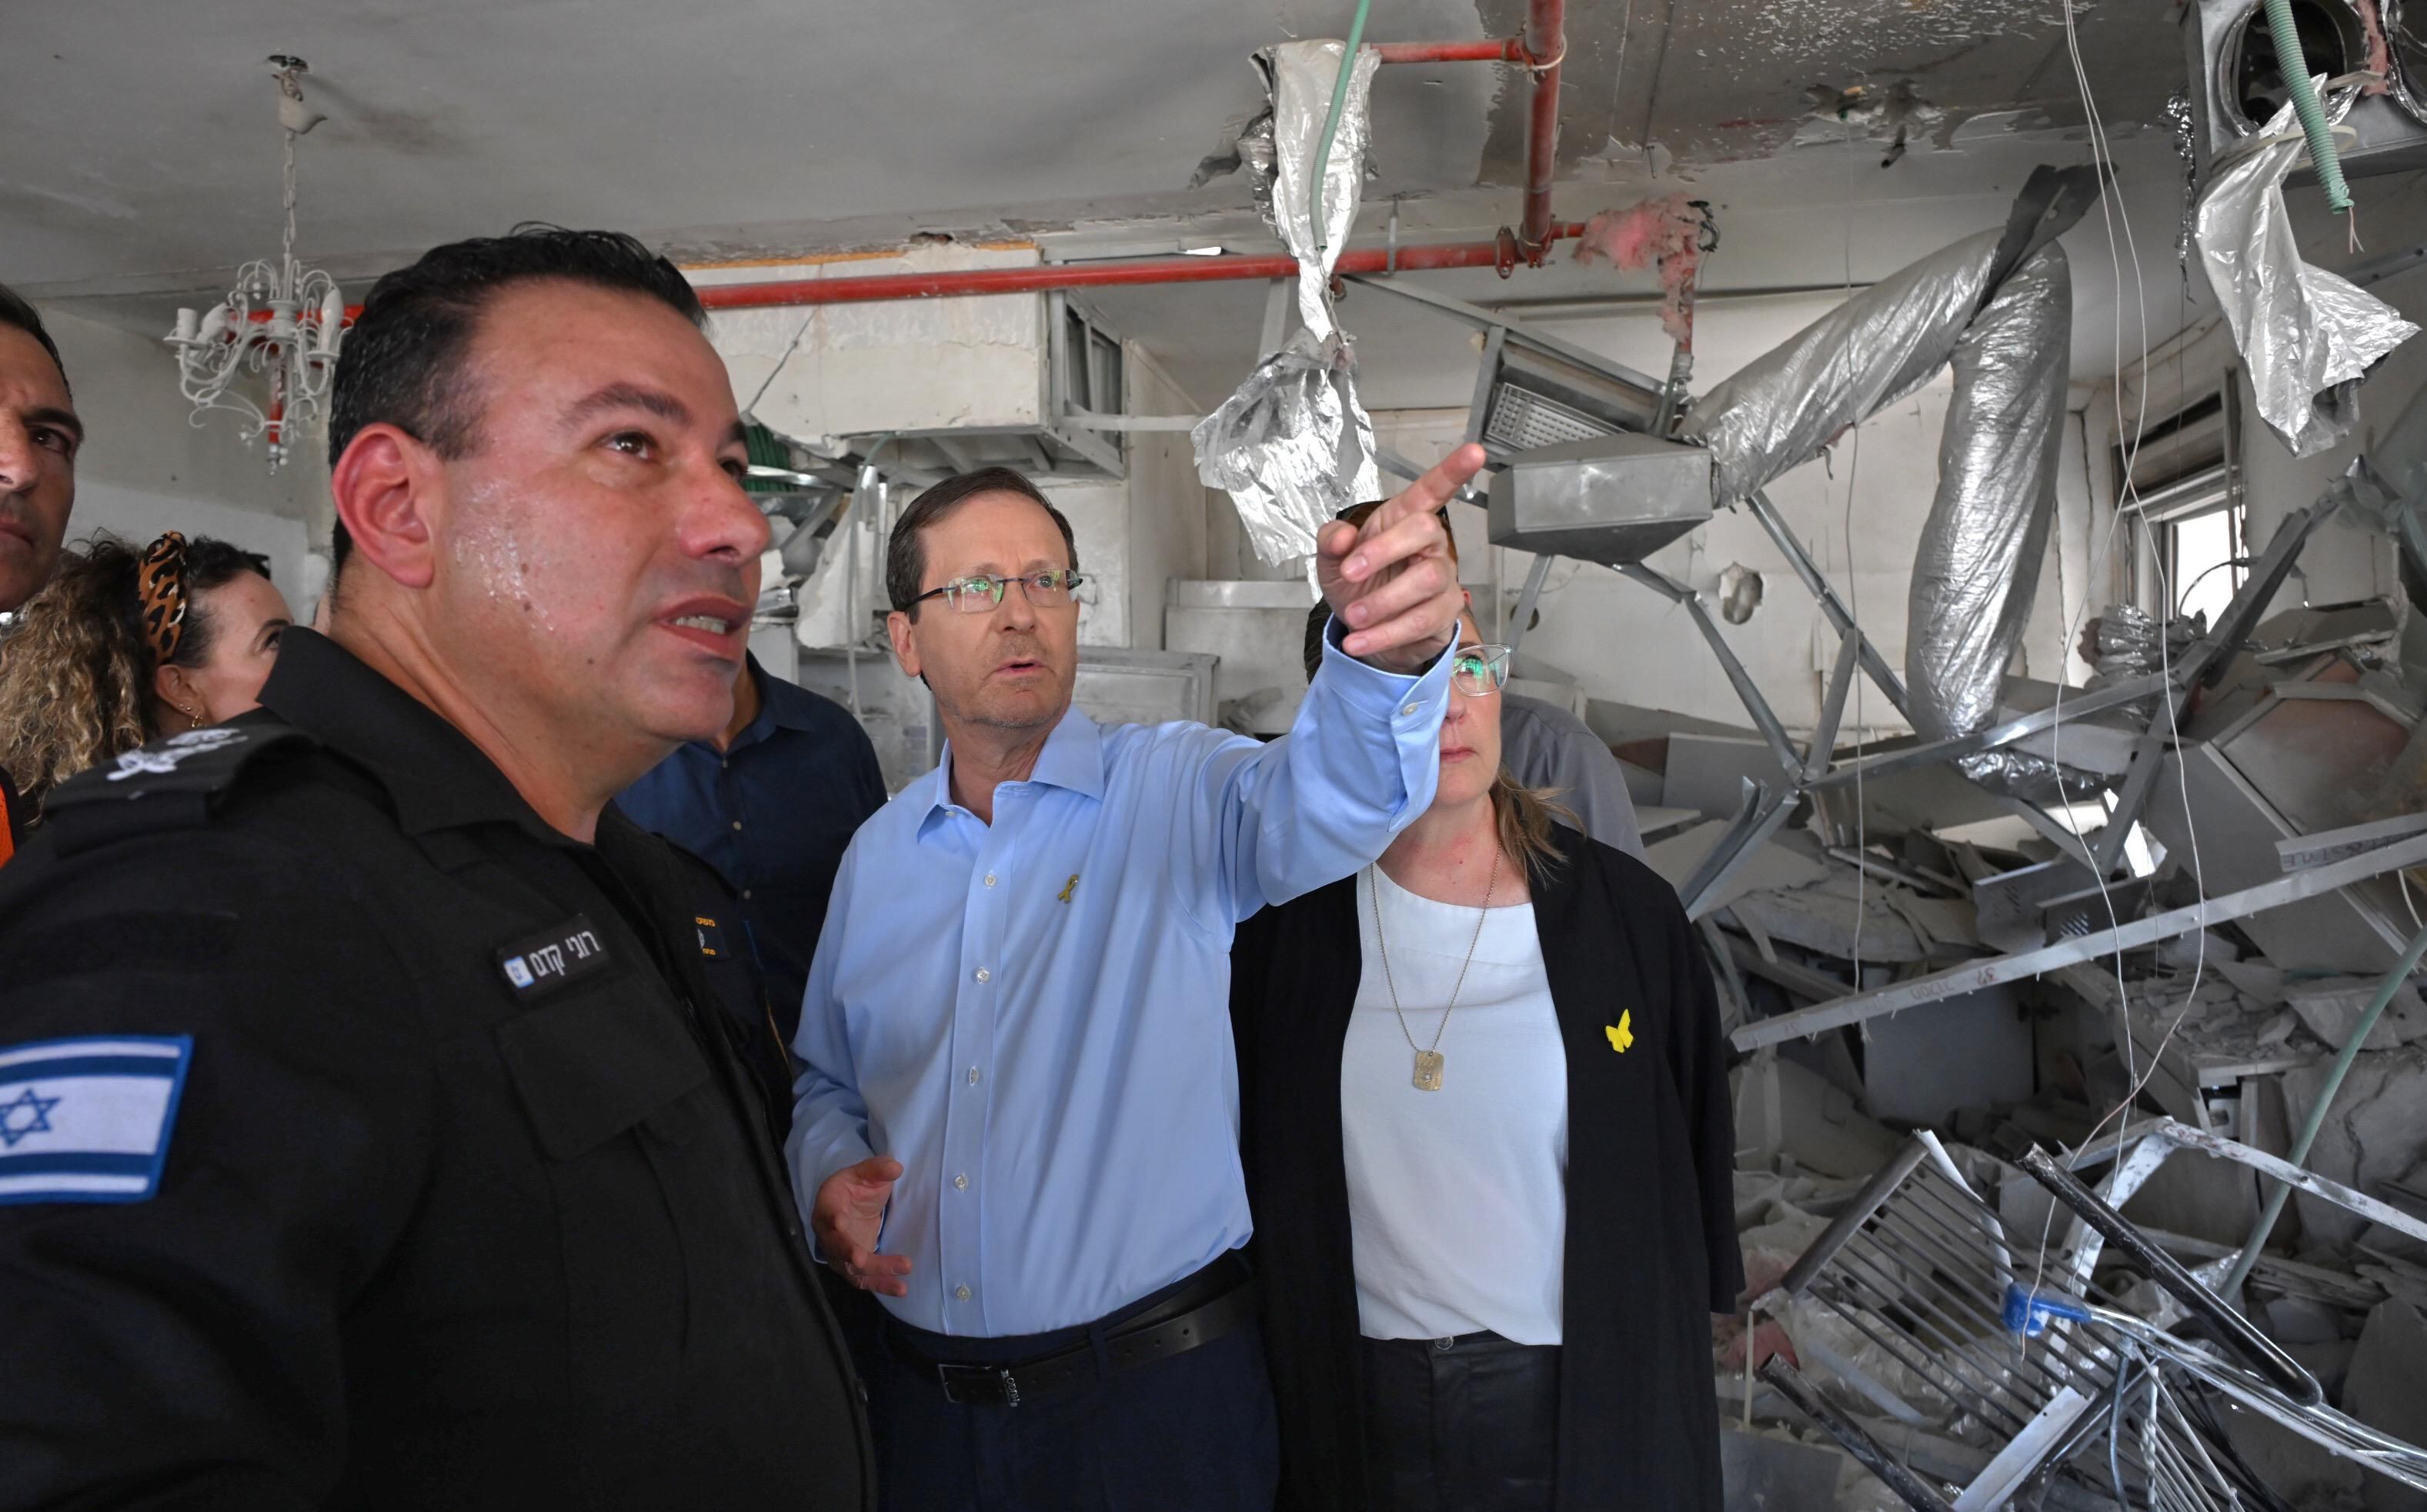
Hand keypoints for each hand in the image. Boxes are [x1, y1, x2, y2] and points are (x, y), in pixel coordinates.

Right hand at [812, 1155, 910, 1296]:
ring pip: (852, 1269)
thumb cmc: (855, 1188)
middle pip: (837, 1246)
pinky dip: (882, 1285)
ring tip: (899, 1283)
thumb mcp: (864, 1174)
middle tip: (862, 1258)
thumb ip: (877, 1169)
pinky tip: (901, 1289)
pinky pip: (866, 1280)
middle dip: (849, 1253)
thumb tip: (896, 1168)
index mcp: (828, 1205)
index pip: (827, 1212)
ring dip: (875, 1275)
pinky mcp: (853, 1267)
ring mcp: (839, 1254)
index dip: (833, 1218)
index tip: (840, 1222)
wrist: (849, 1206)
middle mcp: (828, 1234)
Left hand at [1316, 443, 1484, 673]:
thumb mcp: (1332, 560)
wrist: (1365, 631)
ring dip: (1383, 601)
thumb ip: (1330, 541)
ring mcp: (1442, 579)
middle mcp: (1430, 545)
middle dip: (1384, 550)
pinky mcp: (1444, 614)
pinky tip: (1359, 641)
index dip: (1452, 471)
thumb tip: (1343, 537)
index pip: (1433, 489)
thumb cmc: (1357, 584)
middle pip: (1425, 531)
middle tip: (1350, 572)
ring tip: (1354, 616)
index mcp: (1403, 520)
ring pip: (1426, 581)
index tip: (1474, 452)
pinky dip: (1385, 634)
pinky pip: (1421, 622)